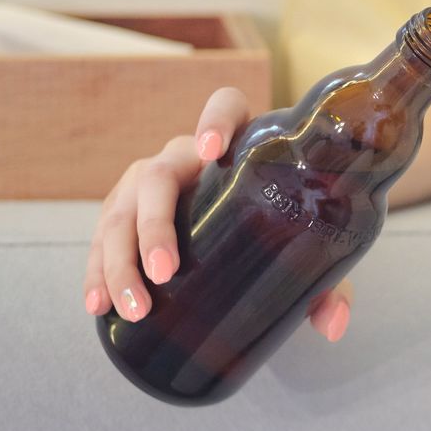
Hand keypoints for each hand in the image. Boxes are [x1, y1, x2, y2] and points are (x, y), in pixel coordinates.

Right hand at [83, 86, 355, 339]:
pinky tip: (97, 304)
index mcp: (237, 146)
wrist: (251, 230)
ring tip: (132, 307)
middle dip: (153, 226)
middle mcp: (185, 157)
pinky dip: (97, 272)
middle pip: (155, 177)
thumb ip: (327, 281)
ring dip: (118, 260)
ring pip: (119, 211)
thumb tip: (333, 324)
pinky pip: (102, 238)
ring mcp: (148, 183)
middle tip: (163, 274)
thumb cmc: (284, 230)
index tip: (210, 150)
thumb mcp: (310, 251)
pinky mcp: (125, 213)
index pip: (225, 106)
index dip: (214, 120)